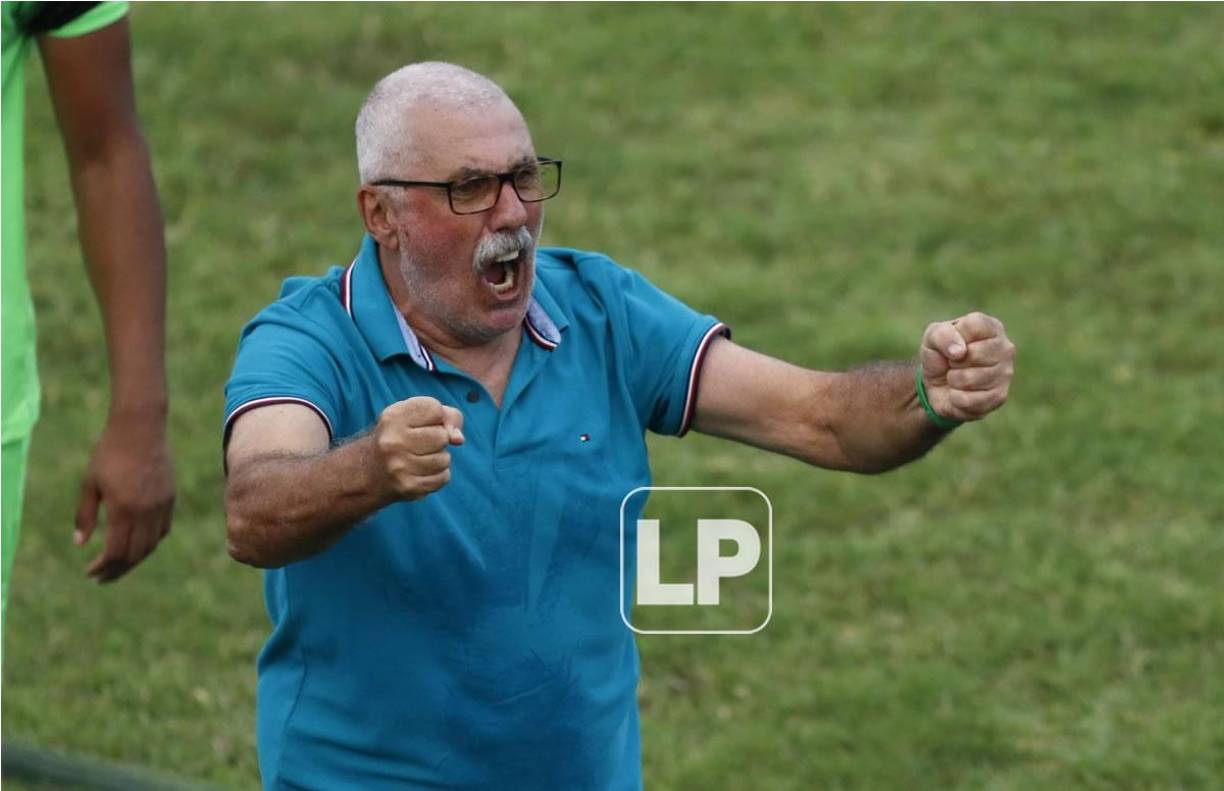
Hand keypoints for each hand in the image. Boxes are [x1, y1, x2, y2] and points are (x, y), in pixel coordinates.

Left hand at [75, 413, 174, 582]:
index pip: (116, 552)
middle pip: (136, 554)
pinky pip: (163, 531)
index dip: (103, 567)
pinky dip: (150, 543)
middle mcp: (146, 511)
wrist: (141, 429)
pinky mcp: (170, 498)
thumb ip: (85, 515)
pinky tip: (138, 544)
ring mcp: (162, 505)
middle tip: (102, 577)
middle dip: (118, 570)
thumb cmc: (109, 453)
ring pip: (152, 545)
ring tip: (119, 565)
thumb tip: (80, 544)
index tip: (90, 573)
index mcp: (124, 508)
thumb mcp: (90, 483)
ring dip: (135, 559)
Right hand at [373, 397, 464, 500]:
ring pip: (445, 459)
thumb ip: (446, 416)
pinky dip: (438, 476)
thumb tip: (459, 439)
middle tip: (419, 444)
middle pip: (442, 436)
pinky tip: (421, 473)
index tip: (421, 423)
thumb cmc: (401, 436)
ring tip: (419, 459)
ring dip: (439, 459)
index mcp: (393, 417)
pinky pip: (443, 478)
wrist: (370, 471)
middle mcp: (392, 441)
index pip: (435, 409)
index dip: (436, 416)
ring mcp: (399, 466)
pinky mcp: (408, 487)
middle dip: (438, 440)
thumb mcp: (416, 416)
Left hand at [920, 311, 1015, 422]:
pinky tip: (961, 393)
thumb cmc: (940, 354)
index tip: (951, 343)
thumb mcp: (933, 337)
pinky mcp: (999, 397)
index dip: (954, 337)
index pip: (974, 326)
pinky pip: (967, 400)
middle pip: (973, 354)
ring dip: (953, 380)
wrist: (938, 385)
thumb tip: (960, 352)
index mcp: (992, 327)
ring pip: (968, 379)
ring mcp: (1005, 373)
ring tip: (957, 377)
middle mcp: (1005, 348)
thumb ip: (943, 335)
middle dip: (953, 362)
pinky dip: (955, 398)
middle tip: (953, 363)